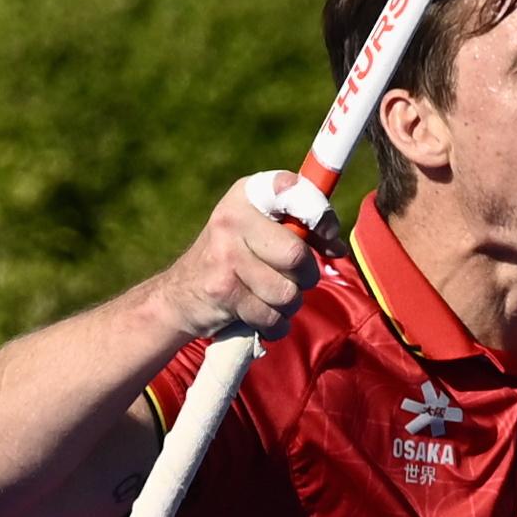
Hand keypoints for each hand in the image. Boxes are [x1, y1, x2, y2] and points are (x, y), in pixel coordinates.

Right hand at [157, 172, 345, 340]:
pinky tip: (261, 316)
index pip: (295, 192)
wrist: (178, 294)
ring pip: (287, 292)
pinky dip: (274, 325)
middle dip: (306, 276)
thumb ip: (298, 228)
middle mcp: (232, 217)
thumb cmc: (233, 259)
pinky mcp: (222, 289)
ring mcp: (225, 254)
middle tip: (295, 280)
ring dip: (289, 305)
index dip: (321, 216)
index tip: (328, 237)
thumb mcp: (257, 228)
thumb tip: (338, 247)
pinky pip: (271, 316)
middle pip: (297, 255)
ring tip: (272, 299)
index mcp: (247, 194)